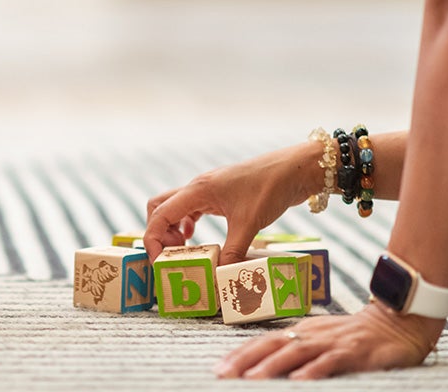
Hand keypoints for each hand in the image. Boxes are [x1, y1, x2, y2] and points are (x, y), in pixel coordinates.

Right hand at [144, 142, 316, 262]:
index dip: (153, 239)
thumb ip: (233, 252)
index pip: (160, 213)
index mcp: (198, 190)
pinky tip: (197, 238)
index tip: (159, 261)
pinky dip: (187, 224)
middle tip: (172, 254)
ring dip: (173, 229)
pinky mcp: (220, 195)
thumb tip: (219, 277)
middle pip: (160, 207)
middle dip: (159, 233)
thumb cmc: (270, 188)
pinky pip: (192, 209)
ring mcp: (208, 190)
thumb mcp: (250, 224)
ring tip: (184, 250)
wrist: (293, 170)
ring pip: (175, 208)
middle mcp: (198, 188)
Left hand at [215, 304, 442, 378]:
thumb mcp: (323, 341)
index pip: (263, 342)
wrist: (398, 322)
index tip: (219, 369)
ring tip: (251, 380)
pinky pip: (330, 362)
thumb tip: (267, 368)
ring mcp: (332, 342)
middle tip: (223, 375)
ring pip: (295, 352)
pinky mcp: (354, 352)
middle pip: (271, 344)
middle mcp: (311, 334)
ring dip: (271, 366)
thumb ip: (298, 351)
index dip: (240, 355)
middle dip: (245, 360)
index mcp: (301, 331)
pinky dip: (314, 371)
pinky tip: (300, 381)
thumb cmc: (355, 337)